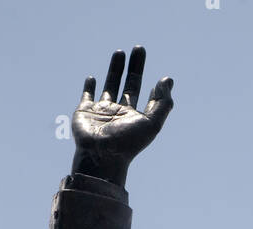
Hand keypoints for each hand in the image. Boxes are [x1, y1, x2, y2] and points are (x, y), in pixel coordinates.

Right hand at [71, 46, 173, 185]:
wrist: (101, 156)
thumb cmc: (128, 143)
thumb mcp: (151, 123)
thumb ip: (162, 103)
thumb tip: (168, 80)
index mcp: (134, 116)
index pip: (147, 96)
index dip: (155, 88)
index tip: (162, 79)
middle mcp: (119, 112)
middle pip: (129, 84)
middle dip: (134, 67)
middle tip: (139, 48)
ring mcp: (101, 111)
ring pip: (110, 85)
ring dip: (115, 69)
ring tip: (120, 52)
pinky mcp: (84, 111)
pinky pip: (86, 96)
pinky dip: (88, 87)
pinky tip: (92, 78)